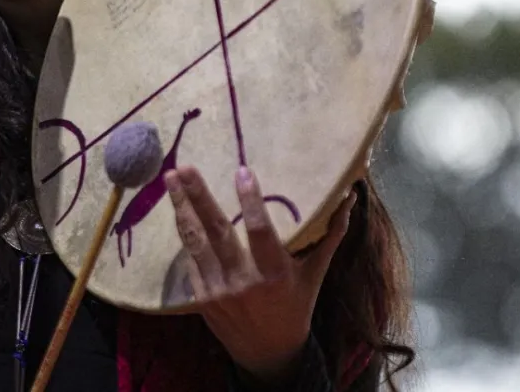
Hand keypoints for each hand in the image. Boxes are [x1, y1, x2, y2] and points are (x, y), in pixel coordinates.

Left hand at [164, 164, 355, 381]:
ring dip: (181, 207)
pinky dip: (183, 232)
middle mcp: (242, 282)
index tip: (242, 171)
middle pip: (216, 231)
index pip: (260, 231)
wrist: (267, 353)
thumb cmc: (296, 306)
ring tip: (170, 179)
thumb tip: (349, 197)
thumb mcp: (315, 273)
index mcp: (274, 274)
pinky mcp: (200, 297)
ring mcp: (217, 290)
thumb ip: (330, 235)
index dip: (250, 201)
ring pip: (194, 242)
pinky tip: (176, 208)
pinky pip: (189, 258)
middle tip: (183, 167)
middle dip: (198, 196)